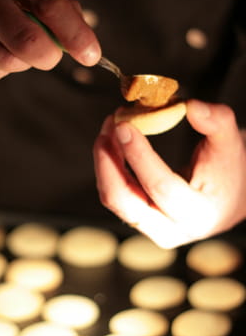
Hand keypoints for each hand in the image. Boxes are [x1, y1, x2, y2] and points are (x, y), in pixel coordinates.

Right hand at [0, 0, 99, 79]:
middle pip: (26, 42)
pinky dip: (3, 67)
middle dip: (49, 57)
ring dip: (24, 62)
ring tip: (15, 45)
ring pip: (8, 62)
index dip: (75, 33)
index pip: (48, 2)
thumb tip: (78, 30)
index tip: (91, 54)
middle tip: (50, 55)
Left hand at [93, 99, 245, 248]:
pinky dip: (108, 166)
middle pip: (123, 200)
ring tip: (108, 127)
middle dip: (108, 162)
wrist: (223, 198)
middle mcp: (169, 229)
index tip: (124, 126)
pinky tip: (111, 141)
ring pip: (112, 197)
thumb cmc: (227, 171)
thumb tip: (189, 106)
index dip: (139, 155)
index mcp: (197, 214)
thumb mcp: (229, 145)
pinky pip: (113, 193)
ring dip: (104, 160)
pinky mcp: (136, 217)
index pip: (161, 186)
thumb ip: (216, 122)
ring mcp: (148, 227)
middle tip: (109, 127)